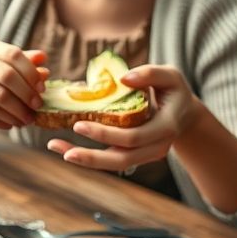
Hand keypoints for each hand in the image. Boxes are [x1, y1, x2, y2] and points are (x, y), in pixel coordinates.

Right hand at [0, 40, 48, 128]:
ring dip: (15, 114)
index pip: (13, 55)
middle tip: (37, 109)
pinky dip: (0, 122)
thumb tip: (42, 58)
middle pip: (6, 78)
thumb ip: (25, 61)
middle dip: (26, 96)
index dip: (31, 73)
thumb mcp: (4, 62)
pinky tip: (10, 124)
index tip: (42, 90)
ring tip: (27, 120)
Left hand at [46, 64, 202, 170]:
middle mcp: (156, 147)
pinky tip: (63, 147)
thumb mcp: (170, 76)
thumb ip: (151, 73)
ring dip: (82, 159)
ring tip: (53, 146)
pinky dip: (86, 155)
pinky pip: (109, 159)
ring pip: (112, 163)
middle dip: (89, 156)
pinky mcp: (133, 155)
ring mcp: (144, 155)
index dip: (105, 134)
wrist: (183, 114)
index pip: (133, 137)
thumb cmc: (173, 91)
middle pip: (121, 159)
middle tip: (59, 147)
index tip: (78, 124)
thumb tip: (124, 78)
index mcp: (165, 127)